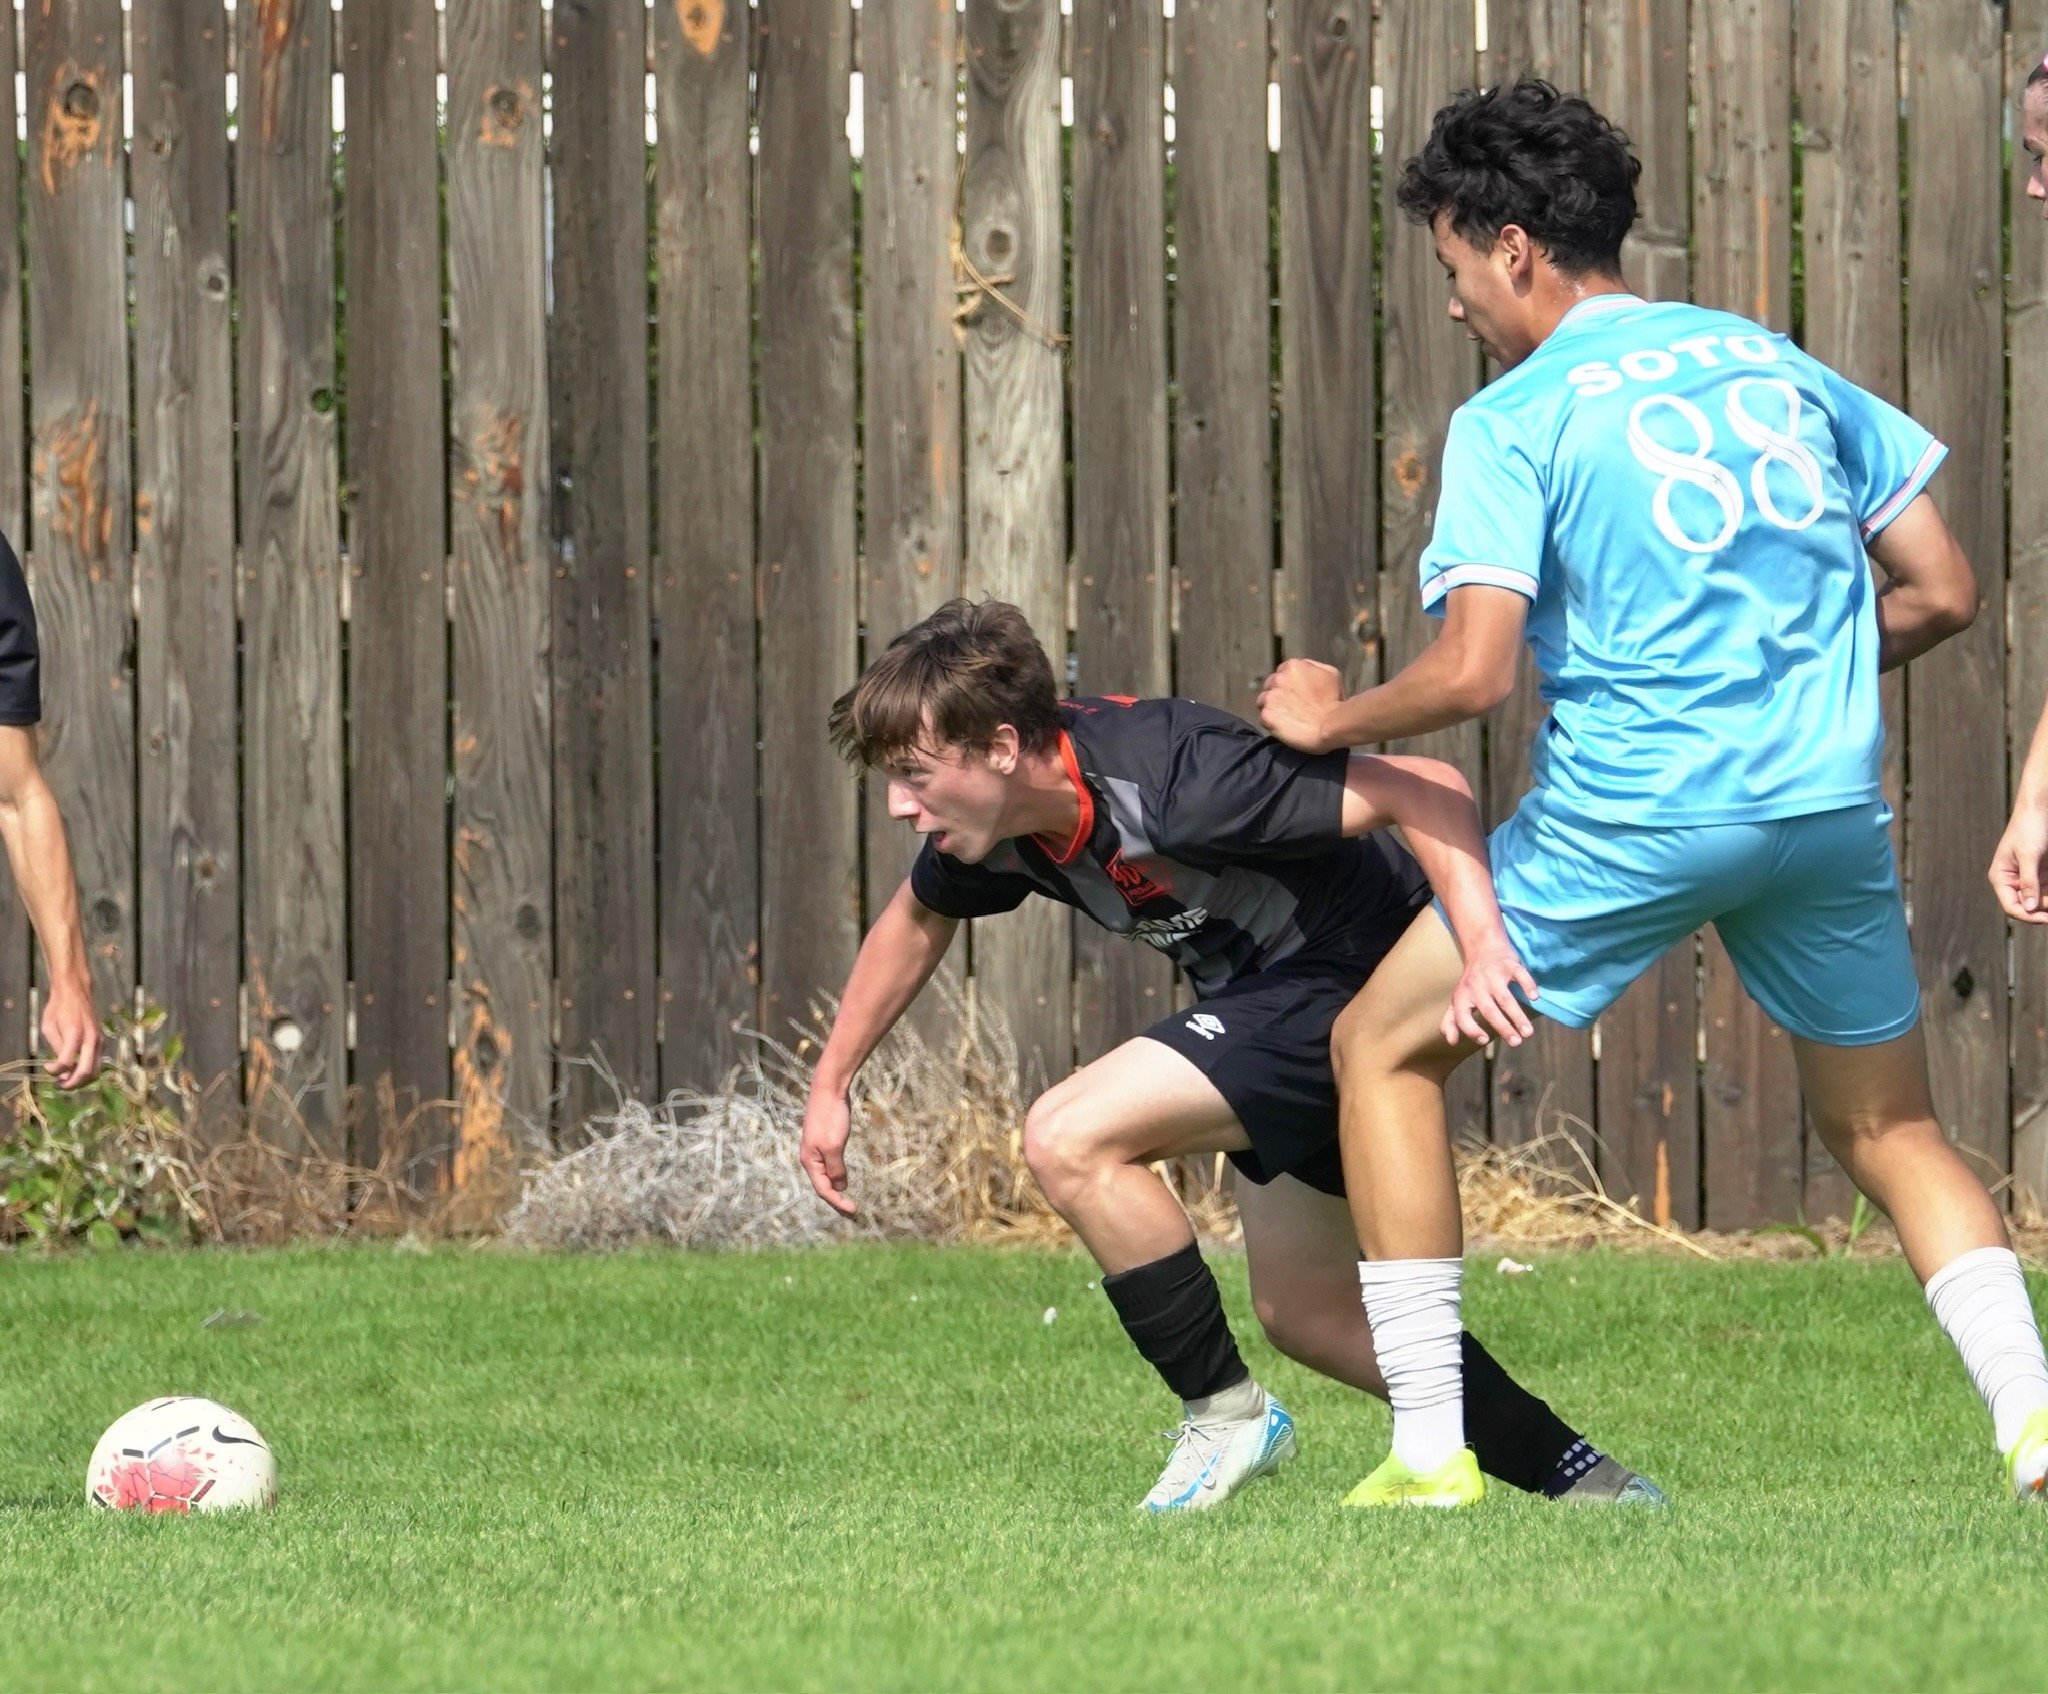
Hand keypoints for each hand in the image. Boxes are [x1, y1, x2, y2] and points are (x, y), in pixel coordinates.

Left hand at [40, 978, 98, 1087]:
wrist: (76, 992)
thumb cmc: (58, 1008)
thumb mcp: (49, 1027)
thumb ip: (57, 1048)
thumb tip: (61, 1069)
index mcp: (75, 1033)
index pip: (66, 1062)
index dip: (54, 1071)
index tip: (46, 1068)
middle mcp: (91, 1038)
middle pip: (87, 1072)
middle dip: (72, 1084)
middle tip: (59, 1085)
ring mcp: (99, 1040)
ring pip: (96, 1071)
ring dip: (81, 1080)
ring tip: (66, 1080)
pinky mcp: (102, 1042)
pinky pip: (97, 1063)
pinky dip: (86, 1071)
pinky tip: (74, 1069)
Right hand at [799, 1086, 856, 1215]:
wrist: (829, 1089)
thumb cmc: (830, 1117)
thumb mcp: (834, 1146)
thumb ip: (836, 1168)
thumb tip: (840, 1187)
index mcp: (810, 1161)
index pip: (823, 1190)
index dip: (838, 1202)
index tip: (854, 1211)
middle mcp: (810, 1157)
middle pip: (823, 1185)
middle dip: (836, 1199)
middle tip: (852, 1212)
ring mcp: (817, 1148)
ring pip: (826, 1175)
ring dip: (836, 1188)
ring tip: (847, 1201)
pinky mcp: (825, 1140)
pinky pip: (830, 1164)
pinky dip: (837, 1174)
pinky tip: (843, 1178)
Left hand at [1258, 659, 1343, 753]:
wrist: (1331, 726)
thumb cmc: (1335, 701)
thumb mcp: (1330, 674)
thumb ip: (1312, 667)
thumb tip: (1305, 670)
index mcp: (1292, 666)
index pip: (1282, 673)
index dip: (1289, 685)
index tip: (1296, 695)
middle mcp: (1278, 678)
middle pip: (1270, 685)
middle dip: (1279, 695)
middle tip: (1292, 707)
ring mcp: (1270, 696)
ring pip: (1263, 701)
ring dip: (1272, 708)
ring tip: (1288, 718)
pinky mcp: (1266, 715)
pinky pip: (1263, 718)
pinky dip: (1271, 723)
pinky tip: (1285, 727)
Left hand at [1439, 936, 1538, 1049]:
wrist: (1483, 947)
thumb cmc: (1471, 980)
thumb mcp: (1457, 998)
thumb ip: (1452, 1020)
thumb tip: (1451, 1042)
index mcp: (1462, 995)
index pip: (1462, 1016)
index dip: (1471, 1029)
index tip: (1484, 1040)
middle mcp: (1476, 985)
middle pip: (1489, 1010)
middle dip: (1503, 1028)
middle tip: (1516, 1043)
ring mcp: (1493, 974)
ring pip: (1505, 998)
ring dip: (1517, 1016)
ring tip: (1528, 1032)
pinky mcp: (1509, 965)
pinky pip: (1519, 975)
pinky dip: (1527, 985)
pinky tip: (1534, 998)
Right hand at [1990, 799, 2047, 924]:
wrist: (2039, 809)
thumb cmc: (2029, 828)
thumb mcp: (2029, 855)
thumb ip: (2029, 882)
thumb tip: (2029, 908)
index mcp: (2000, 877)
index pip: (2011, 905)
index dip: (2027, 915)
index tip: (2045, 918)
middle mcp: (2012, 881)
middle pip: (2026, 906)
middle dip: (2042, 910)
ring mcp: (2028, 878)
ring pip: (2039, 901)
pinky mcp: (2041, 874)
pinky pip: (2047, 891)